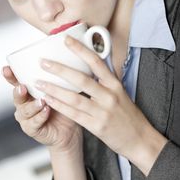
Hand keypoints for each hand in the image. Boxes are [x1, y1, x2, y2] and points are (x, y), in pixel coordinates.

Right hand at [2, 66, 81, 149]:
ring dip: (33, 105)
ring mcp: (26, 117)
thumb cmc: (64, 106)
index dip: (10, 75)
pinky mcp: (32, 129)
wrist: (70, 129)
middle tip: (22, 87)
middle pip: (17, 96)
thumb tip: (63, 60)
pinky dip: (40, 116)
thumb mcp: (61, 89)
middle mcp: (24, 103)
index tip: (6, 69)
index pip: (16, 81)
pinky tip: (46, 111)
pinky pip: (34, 123)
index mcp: (29, 91)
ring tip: (41, 101)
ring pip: (25, 110)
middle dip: (18, 91)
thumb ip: (57, 78)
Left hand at [36, 36, 167, 174]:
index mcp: (115, 84)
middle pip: (82, 79)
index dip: (81, 49)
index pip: (96, 62)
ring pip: (74, 97)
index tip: (66, 40)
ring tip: (40, 82)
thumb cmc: (128, 115)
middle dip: (60, 69)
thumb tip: (92, 62)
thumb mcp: (120, 92)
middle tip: (44, 62)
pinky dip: (59, 106)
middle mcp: (109, 95)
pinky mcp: (97, 126)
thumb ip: (106, 79)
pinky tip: (48, 100)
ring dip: (55, 89)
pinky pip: (74, 114)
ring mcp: (103, 111)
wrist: (140, 139)